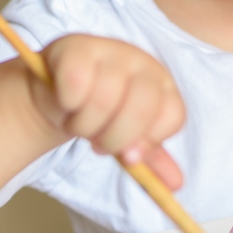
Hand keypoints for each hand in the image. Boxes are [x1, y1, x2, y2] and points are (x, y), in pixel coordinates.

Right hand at [30, 34, 185, 188]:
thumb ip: (150, 161)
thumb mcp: (126, 138)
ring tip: (80, 124)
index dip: (150, 142)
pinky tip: (66, 102)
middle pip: (140, 107)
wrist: (56, 94)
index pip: (173, 115)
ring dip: (85, 126)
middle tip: (99, 145)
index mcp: (162, 85)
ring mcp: (111, 50)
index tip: (129, 156)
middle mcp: (142, 63)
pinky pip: (75, 85)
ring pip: (104, 100)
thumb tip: (176, 185)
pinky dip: (67, 104)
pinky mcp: (77, 47)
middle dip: (115, 138)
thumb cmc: (99, 116)